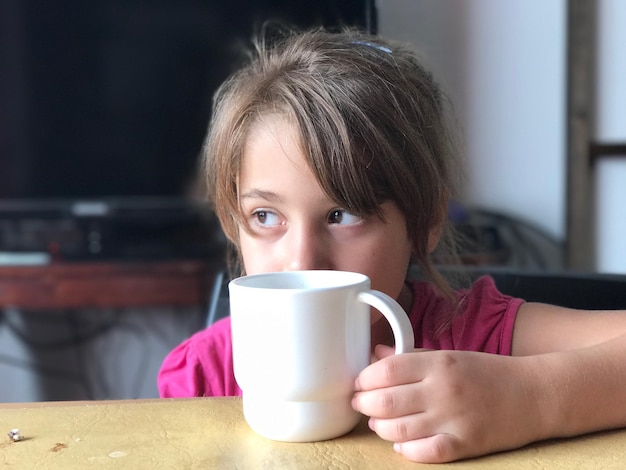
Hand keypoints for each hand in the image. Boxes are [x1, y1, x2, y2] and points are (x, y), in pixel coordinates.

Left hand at [351, 345, 545, 462]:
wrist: (535, 394)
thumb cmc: (488, 372)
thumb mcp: (450, 355)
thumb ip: (412, 356)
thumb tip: (377, 353)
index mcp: (439, 363)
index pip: (387, 370)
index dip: (365, 378)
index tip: (359, 382)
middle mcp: (443, 390)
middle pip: (385, 401)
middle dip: (364, 404)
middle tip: (360, 403)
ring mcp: (454, 419)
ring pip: (398, 430)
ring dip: (380, 428)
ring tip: (377, 422)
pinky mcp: (465, 444)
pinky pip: (424, 452)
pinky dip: (406, 450)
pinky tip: (401, 443)